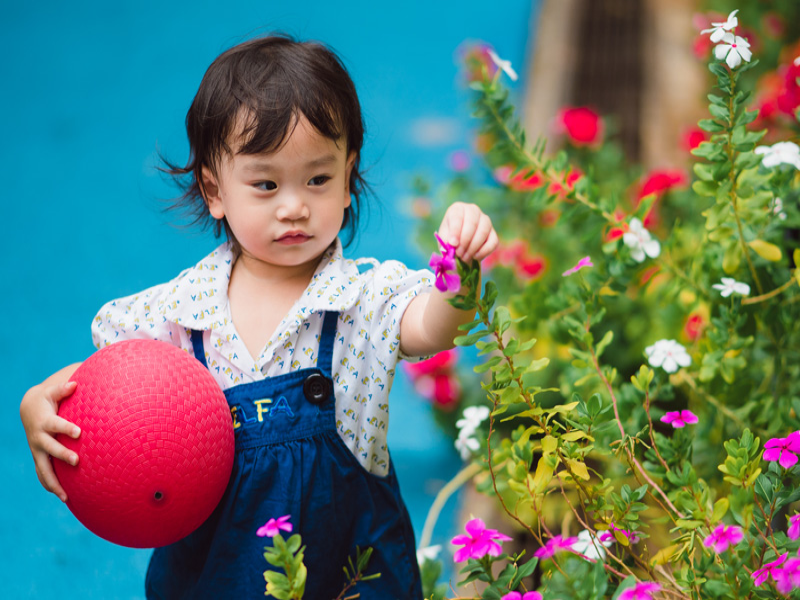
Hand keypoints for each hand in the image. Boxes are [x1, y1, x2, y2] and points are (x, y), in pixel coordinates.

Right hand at [20, 379, 80, 501]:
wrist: (29, 409)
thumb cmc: (47, 399)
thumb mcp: (53, 392)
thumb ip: (63, 388)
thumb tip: (74, 382)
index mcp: (46, 422)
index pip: (56, 425)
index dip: (66, 428)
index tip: (79, 432)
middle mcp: (39, 438)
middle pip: (50, 449)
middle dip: (62, 455)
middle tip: (77, 461)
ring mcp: (38, 450)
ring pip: (43, 469)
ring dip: (54, 482)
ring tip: (66, 496)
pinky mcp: (39, 457)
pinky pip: (43, 474)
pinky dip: (50, 485)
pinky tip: (63, 496)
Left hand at [437, 202, 498, 263]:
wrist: (460, 246)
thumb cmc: (449, 239)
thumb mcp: (444, 239)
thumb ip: (446, 241)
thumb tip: (453, 245)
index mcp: (458, 209)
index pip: (457, 216)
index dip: (455, 231)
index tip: (453, 244)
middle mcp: (473, 210)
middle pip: (472, 223)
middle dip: (465, 241)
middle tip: (458, 253)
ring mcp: (485, 221)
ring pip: (483, 232)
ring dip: (473, 248)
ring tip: (464, 257)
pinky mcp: (493, 233)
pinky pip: (493, 242)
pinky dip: (483, 252)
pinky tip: (474, 257)